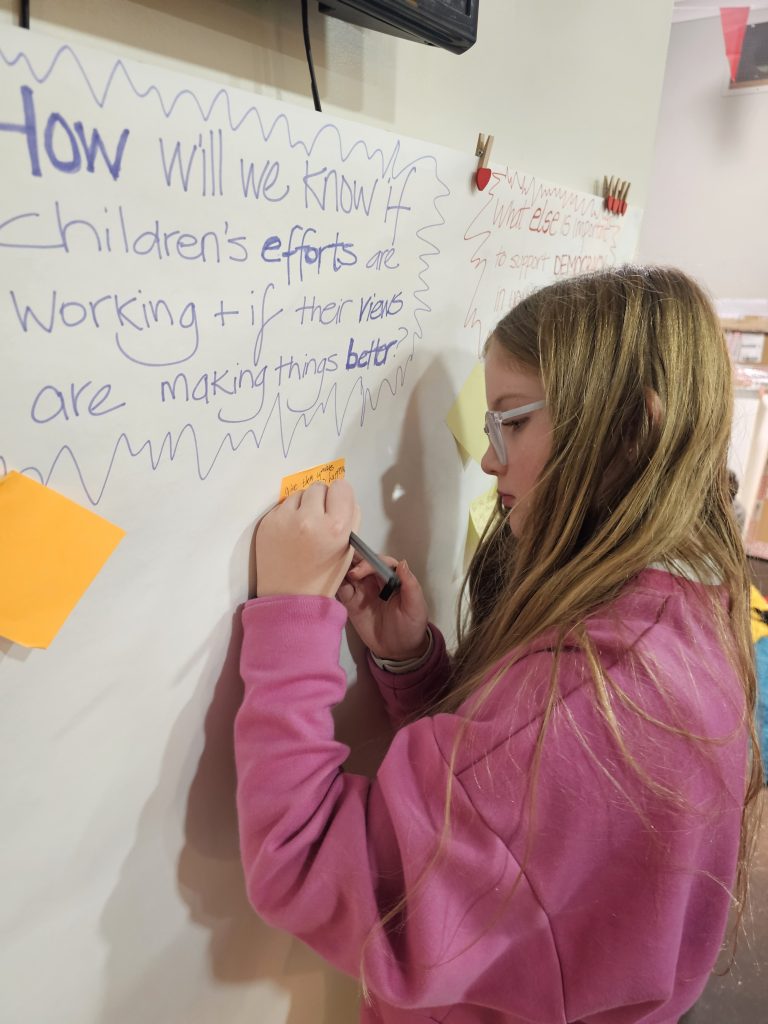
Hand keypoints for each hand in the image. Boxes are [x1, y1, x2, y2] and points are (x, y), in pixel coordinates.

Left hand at [255, 480, 360, 597]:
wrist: (288, 597)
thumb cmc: (322, 576)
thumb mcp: (347, 549)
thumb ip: (349, 519)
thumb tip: (341, 497)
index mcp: (335, 527)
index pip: (341, 487)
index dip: (340, 498)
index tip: (336, 508)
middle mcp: (309, 518)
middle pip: (319, 487)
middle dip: (321, 501)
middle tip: (319, 520)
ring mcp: (285, 519)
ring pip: (299, 494)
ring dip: (303, 505)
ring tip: (302, 529)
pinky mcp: (267, 522)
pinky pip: (283, 506)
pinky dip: (288, 515)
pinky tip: (289, 534)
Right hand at [337, 555, 428, 660]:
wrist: (399, 650)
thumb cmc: (411, 627)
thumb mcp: (416, 607)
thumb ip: (410, 585)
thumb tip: (402, 563)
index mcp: (392, 577)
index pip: (378, 562)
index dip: (367, 563)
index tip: (357, 573)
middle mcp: (375, 580)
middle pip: (361, 562)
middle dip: (350, 559)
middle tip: (338, 562)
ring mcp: (362, 590)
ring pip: (348, 573)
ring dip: (339, 568)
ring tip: (328, 568)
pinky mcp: (351, 603)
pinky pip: (341, 589)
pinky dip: (333, 583)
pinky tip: (327, 581)